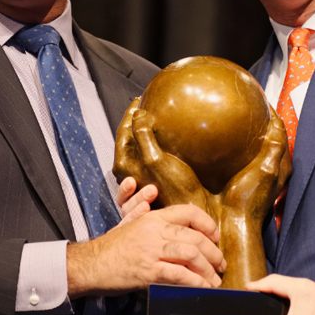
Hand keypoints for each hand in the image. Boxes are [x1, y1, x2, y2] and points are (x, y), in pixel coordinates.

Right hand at [67, 204, 226, 297]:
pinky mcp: (147, 271)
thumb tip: (172, 214)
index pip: (188, 213)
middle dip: (214, 253)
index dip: (208, 224)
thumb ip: (152, 219)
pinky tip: (202, 287)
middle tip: (220, 264)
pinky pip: (178, 275)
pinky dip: (195, 282)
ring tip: (214, 280)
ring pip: (190, 255)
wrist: (90, 264)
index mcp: (153, 217)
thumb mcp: (132, 224)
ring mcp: (151, 250)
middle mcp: (154, 230)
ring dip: (208, 269)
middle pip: (195, 237)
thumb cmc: (112, 247)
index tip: (215, 237)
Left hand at [114, 99, 213, 218]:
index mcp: (123, 165)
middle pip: (127, 140)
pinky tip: (160, 143)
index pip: (122, 132)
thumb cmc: (176, 189)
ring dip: (141, 134)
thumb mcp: (157, 159)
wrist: (192, 214)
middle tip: (145, 107)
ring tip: (151, 121)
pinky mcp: (150, 183)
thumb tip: (137, 114)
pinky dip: (150, 146)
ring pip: (135, 149)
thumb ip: (143, 135)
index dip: (130, 113)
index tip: (139, 99)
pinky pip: (145, 159)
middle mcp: (126, 172)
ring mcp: (138, 178)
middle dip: (134, 122)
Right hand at [222, 111, 290, 222]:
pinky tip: (224, 144)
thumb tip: (277, 123)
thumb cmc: (249, 200)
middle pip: (272, 137)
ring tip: (237, 120)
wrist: (234, 225)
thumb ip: (273, 149)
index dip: (272, 113)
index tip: (260, 97)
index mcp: (280, 164)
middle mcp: (274, 168)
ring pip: (261, 147)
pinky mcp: (249, 181)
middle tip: (249, 106)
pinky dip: (241, 146)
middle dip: (263, 120)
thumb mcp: (265, 170)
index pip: (280, 131)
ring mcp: (261, 175)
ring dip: (253, 133)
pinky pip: (247, 157)